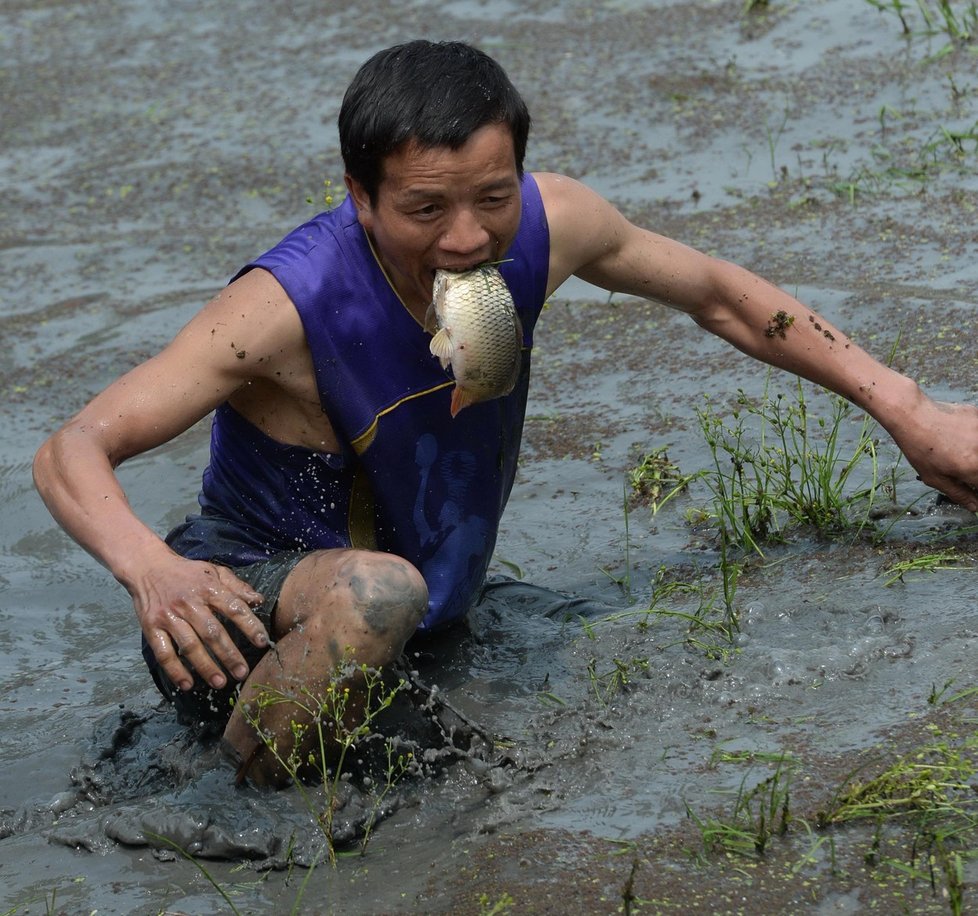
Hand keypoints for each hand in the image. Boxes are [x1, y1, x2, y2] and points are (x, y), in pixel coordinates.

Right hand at [131, 555, 268, 692]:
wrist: (148, 566)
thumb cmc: (187, 572)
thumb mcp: (214, 571)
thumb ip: (237, 587)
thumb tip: (259, 601)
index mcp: (208, 588)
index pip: (234, 608)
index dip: (249, 626)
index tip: (261, 643)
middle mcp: (189, 603)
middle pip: (212, 633)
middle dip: (229, 655)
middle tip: (242, 673)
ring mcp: (168, 616)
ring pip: (189, 646)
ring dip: (206, 667)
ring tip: (220, 682)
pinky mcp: (151, 627)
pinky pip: (164, 653)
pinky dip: (175, 670)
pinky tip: (187, 684)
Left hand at [890, 396, 977, 512]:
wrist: (913, 415)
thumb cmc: (920, 448)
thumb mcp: (935, 477)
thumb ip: (959, 493)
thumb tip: (975, 507)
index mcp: (974, 468)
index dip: (976, 489)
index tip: (970, 486)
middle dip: (973, 472)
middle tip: (960, 467)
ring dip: (972, 456)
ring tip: (957, 452)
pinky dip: (972, 439)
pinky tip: (960, 437)